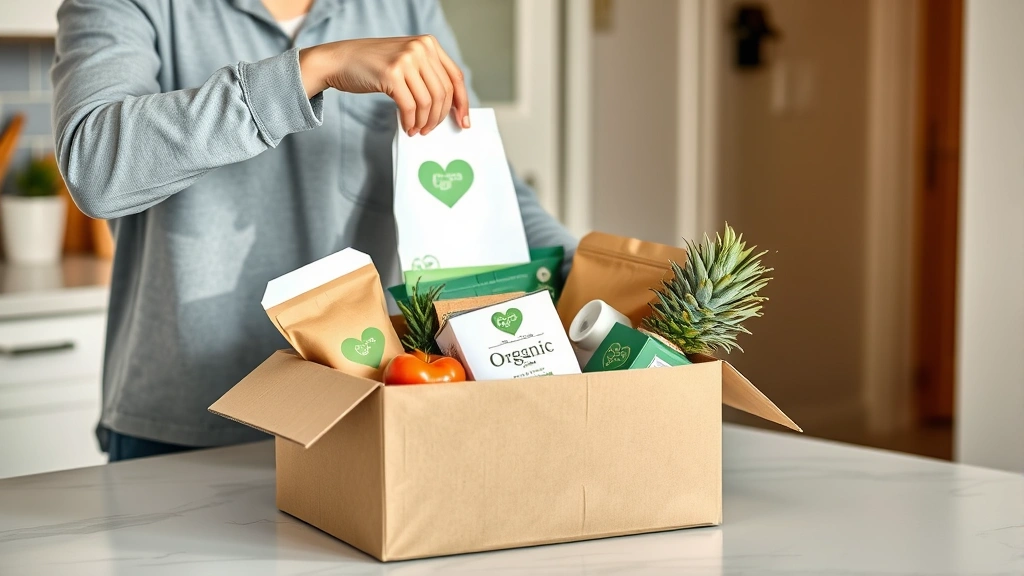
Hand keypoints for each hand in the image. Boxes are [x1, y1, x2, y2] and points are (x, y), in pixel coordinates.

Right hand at [299, 35, 469, 135]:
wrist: (339, 60)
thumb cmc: (372, 65)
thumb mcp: (406, 61)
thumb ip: (426, 75)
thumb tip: (449, 106)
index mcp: (428, 43)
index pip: (455, 77)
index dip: (462, 102)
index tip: (463, 121)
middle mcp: (420, 48)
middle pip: (443, 92)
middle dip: (439, 117)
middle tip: (430, 130)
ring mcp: (406, 59)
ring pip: (428, 102)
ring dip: (424, 122)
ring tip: (417, 130)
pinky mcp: (391, 74)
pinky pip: (410, 107)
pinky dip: (410, 122)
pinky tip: (407, 127)